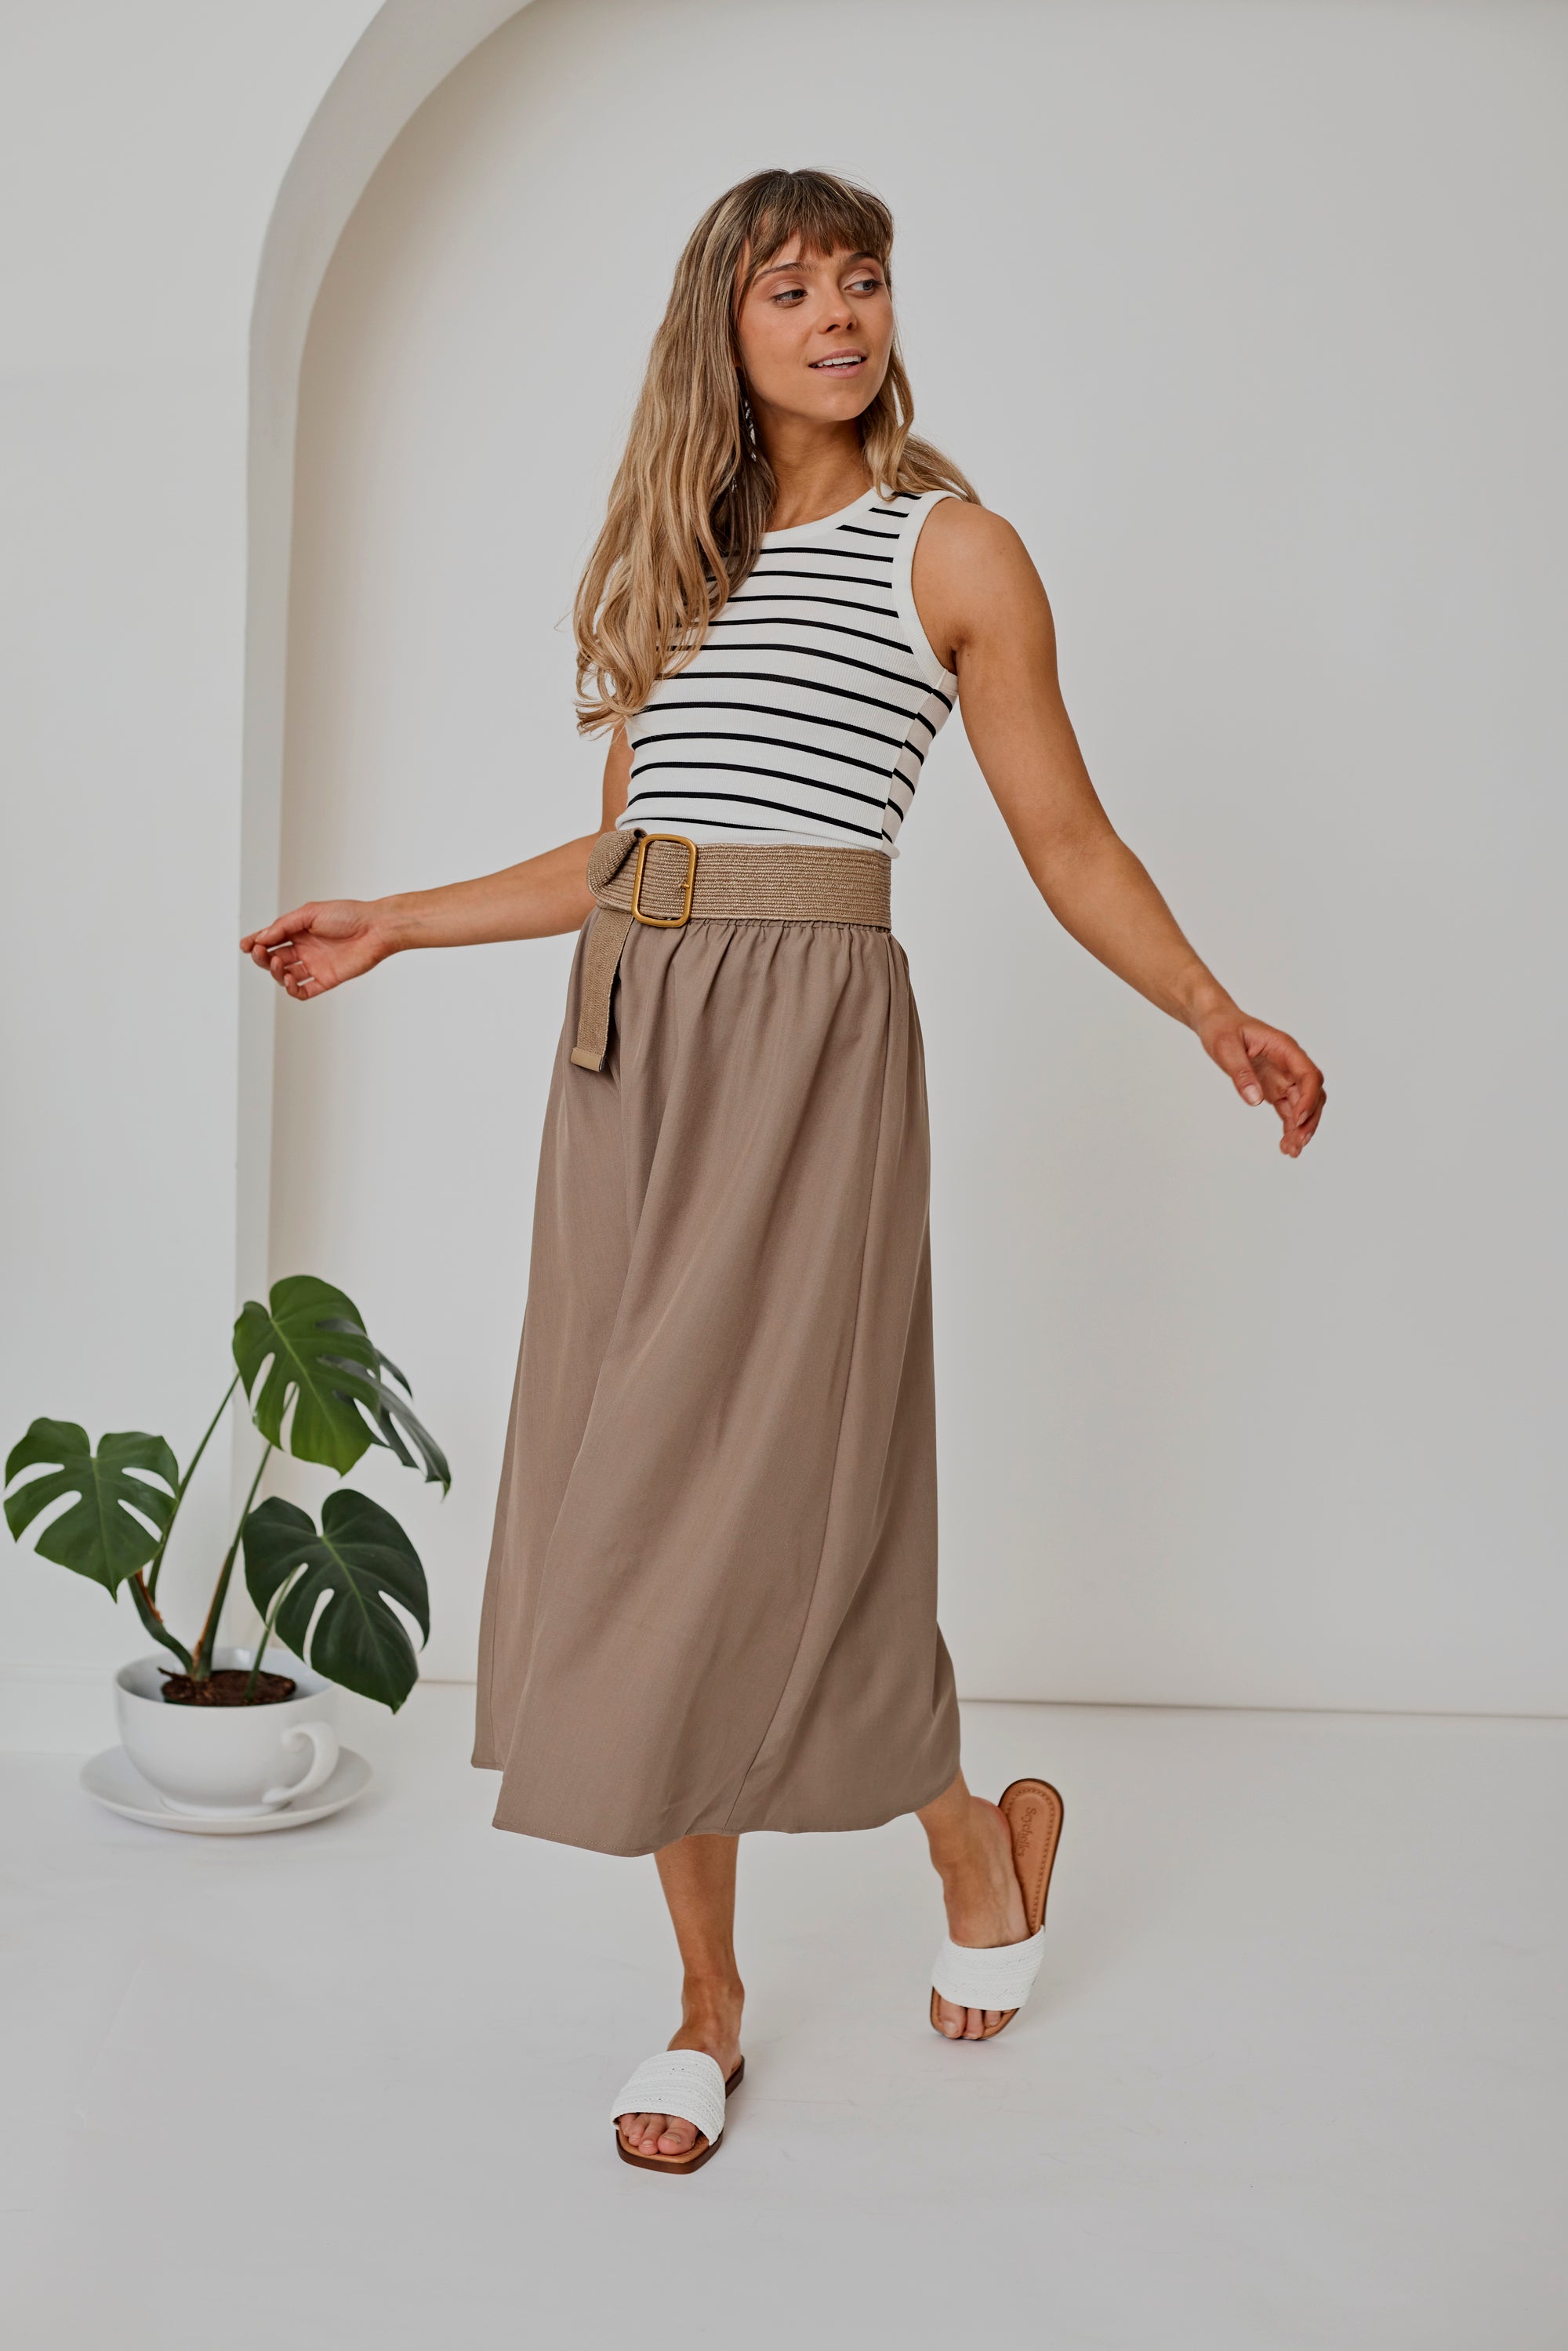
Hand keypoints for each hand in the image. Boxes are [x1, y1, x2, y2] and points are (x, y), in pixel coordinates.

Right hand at [239, 899, 390, 998]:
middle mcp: (306, 949)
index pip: (271, 939)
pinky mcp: (326, 979)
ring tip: (279, 962)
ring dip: (276, 971)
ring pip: (286, 975)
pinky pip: (304, 991)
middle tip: (258, 952)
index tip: (244, 945)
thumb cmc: (348, 915)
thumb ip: (284, 926)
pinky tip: (291, 979)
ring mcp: (315, 965)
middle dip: (262, 957)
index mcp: (299, 931)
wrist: (376, 929)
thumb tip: (262, 937)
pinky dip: (292, 989)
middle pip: (275, 958)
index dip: (255, 943)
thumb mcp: (310, 913)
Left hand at [1198, 1010, 1324, 1157]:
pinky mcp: (1274, 1088)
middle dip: (1308, 1120)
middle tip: (1297, 1144)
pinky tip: (1286, 1145)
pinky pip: (1288, 1110)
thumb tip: (1255, 1100)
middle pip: (1313, 1094)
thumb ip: (1241, 1073)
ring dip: (1301, 1128)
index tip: (1297, 1118)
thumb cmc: (1222, 1028)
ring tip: (1291, 1151)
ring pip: (1303, 1106)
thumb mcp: (1226, 1047)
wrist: (1215, 1022)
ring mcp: (1284, 1077)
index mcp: (1285, 1048)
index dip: (1308, 1098)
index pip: (1309, 1075)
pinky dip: (1289, 1127)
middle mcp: (1290, 1064)